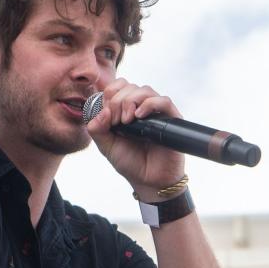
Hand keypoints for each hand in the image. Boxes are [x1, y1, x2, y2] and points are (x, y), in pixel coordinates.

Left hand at [86, 78, 185, 198]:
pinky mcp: (171, 119)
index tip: (106, 115)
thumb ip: (97, 129)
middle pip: (129, 86)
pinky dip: (149, 104)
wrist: (148, 180)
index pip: (116, 87)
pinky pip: (164, 101)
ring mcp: (156, 112)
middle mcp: (140, 108)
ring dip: (130, 101)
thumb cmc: (129, 161)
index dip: (108, 95)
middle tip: (116, 121)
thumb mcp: (105, 145)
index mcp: (124, 110)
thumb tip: (103, 111)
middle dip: (117, 101)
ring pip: (145, 90)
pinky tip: (139, 116)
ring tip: (126, 121)